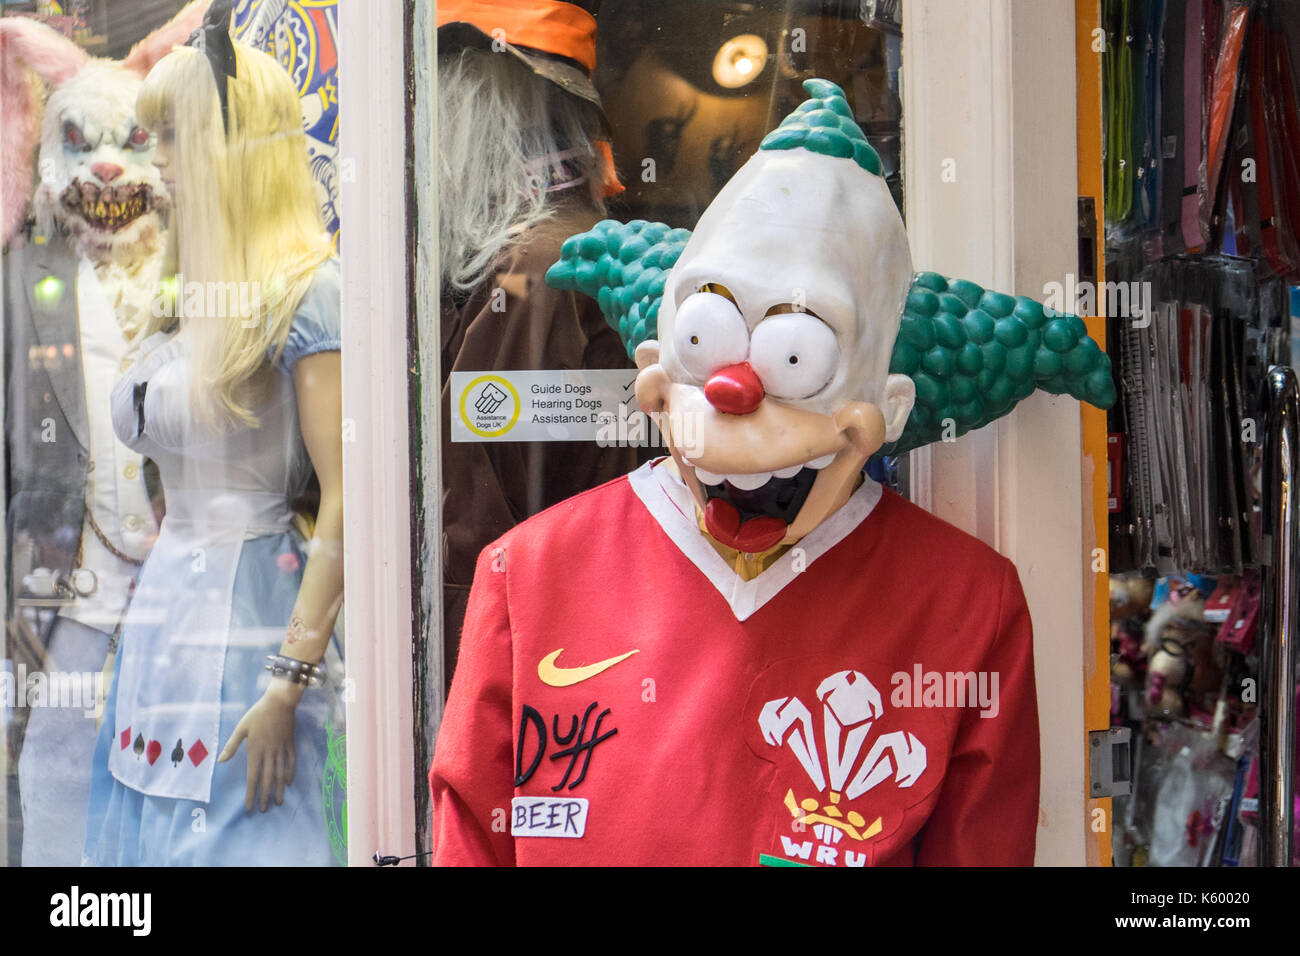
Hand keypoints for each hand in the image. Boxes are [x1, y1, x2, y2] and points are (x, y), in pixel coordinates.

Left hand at [217, 681, 301, 811]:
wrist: (279, 702)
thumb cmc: (258, 714)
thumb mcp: (242, 728)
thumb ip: (232, 745)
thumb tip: (220, 761)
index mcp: (255, 751)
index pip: (252, 777)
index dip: (251, 792)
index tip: (249, 806)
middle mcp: (269, 753)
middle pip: (267, 779)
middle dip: (265, 796)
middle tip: (263, 810)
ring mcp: (281, 749)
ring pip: (280, 773)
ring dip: (279, 789)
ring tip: (279, 802)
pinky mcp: (290, 744)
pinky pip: (291, 761)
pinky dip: (291, 772)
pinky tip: (289, 782)